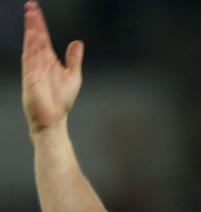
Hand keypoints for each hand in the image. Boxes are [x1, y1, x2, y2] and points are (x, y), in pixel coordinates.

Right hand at [21, 1, 83, 134]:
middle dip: (33, 22)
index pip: (43, 38)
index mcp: (49, 60)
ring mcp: (33, 68)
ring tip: (31, 16)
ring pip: (31, 45)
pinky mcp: (31, 77)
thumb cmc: (62, 100)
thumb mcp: (73, 75)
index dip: (39, 24)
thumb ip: (74, 59)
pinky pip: (29, 59)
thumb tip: (77, 42)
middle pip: (35, 38)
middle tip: (31, 6)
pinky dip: (31, 47)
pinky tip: (32, 36)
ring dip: (31, 31)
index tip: (35, 9)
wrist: (54, 118)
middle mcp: (39, 62)